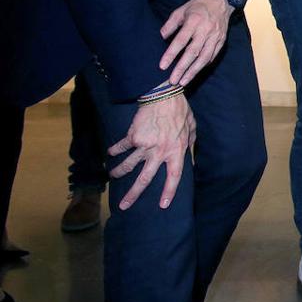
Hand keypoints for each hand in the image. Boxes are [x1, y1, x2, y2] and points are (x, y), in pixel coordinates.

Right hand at [108, 94, 195, 209]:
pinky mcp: (133, 136)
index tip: (163, 205)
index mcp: (176, 151)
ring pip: (129, 164)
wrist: (164, 95)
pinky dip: (114, 150)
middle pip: (145, 178)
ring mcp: (145, 145)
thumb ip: (190, 146)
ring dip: (119, 172)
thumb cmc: (181, 111)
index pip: (174, 177)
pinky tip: (109, 153)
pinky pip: (122, 146)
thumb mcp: (192, 129)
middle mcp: (160, 152)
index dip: (169, 191)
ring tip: (112, 176)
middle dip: (133, 194)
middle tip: (124, 207)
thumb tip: (191, 160)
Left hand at [159, 0, 232, 85]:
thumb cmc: (198, 5)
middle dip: (182, 68)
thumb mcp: (181, 10)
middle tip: (173, 81)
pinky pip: (213, 56)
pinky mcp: (222, 41)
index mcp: (194, 21)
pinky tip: (195, 72)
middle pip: (193, 52)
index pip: (181, 41)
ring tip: (184, 82)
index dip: (171, 54)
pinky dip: (204, 65)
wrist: (221, 1)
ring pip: (204, 57)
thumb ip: (170, 25)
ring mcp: (215, 37)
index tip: (163, 66)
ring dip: (193, 71)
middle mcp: (205, 30)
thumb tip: (161, 38)